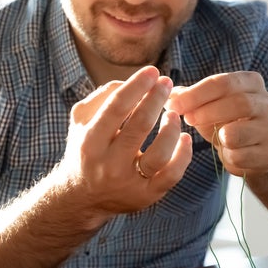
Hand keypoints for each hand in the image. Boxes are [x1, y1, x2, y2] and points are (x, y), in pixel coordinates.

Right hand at [62, 66, 191, 216]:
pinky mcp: (146, 196)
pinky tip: (185, 138)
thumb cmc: (85, 149)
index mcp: (90, 142)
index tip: (152, 71)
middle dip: (157, 98)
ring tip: (173, 113)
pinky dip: (183, 154)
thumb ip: (103, 96)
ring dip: (172, 127)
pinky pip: (172, 175)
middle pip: (140, 125)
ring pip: (160, 153)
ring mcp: (128, 183)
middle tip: (167, 83)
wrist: (81, 197)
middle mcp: (108, 165)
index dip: (137, 86)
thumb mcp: (82, 120)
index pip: (116, 107)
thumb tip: (134, 82)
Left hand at [165, 71, 267, 175]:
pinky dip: (228, 156)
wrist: (255, 149)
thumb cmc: (226, 121)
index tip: (173, 105)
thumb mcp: (207, 105)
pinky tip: (228, 153)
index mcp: (252, 83)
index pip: (224, 82)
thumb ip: (187, 98)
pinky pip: (242, 156)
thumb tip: (168, 96)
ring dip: (218, 136)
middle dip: (207, 112)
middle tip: (187, 119)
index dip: (196, 94)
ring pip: (238, 133)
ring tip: (215, 137)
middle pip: (238, 103)